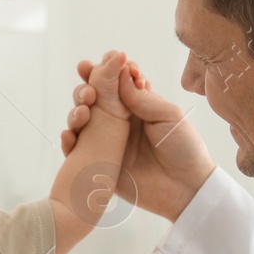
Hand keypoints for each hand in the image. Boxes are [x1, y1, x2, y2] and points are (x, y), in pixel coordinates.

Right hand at [61, 58, 215, 221]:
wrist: (185, 190)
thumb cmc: (185, 149)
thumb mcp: (169, 116)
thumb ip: (142, 98)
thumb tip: (119, 76)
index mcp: (137, 105)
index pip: (116, 82)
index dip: (105, 70)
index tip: (99, 63)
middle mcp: (119, 121)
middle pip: (93, 98)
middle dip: (85, 88)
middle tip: (88, 91)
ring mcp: (107, 142)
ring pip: (80, 121)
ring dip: (75, 111)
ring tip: (82, 111)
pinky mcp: (99, 164)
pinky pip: (76, 151)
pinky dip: (68, 141)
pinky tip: (68, 135)